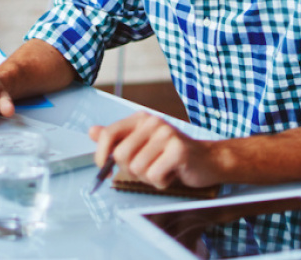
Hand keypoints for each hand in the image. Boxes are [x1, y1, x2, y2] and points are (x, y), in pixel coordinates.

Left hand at [89, 111, 217, 189]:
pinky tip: (172, 174)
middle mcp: (153, 122)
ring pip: (137, 169)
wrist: (208, 160)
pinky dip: (161, 182)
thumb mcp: (142, 144)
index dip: (101, 154)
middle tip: (147, 169)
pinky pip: (154, 176)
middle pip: (121, 155)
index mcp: (141, 118)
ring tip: (162, 170)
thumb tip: (91, 131)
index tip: (103, 168)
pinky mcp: (178, 150)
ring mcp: (166, 134)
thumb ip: (117, 138)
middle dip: (130, 170)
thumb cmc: (171, 155)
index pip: (108, 134)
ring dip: (148, 178)